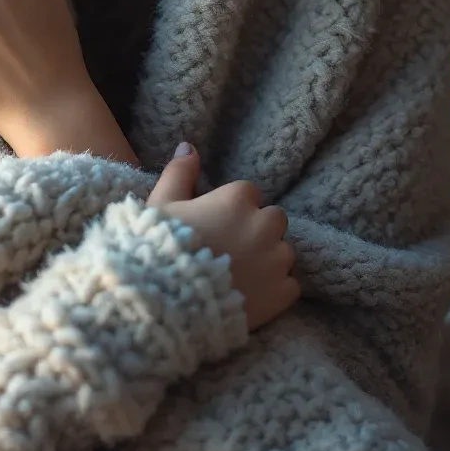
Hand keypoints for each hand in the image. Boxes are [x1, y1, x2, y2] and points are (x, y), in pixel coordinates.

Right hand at [146, 143, 299, 330]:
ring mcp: (276, 260)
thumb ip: (179, 173)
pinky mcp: (282, 293)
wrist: (166, 303)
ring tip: (242, 276)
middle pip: (274, 219)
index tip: (216, 226)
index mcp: (237, 199)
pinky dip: (276, 290)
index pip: (249, 194)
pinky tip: (252, 296)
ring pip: (284, 252)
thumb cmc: (160, 249)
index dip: (232, 210)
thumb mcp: (161, 204)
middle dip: (258, 230)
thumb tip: (188, 147)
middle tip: (231, 250)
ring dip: (269, 260)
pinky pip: (290, 286)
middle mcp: (263, 225)